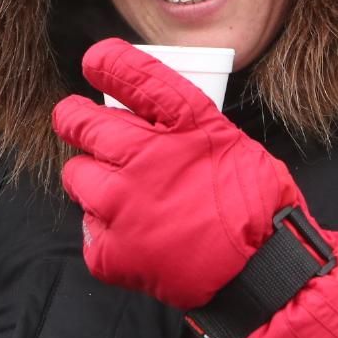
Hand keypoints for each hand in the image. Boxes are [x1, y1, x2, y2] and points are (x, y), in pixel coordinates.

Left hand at [54, 38, 337, 337]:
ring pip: (76, 175)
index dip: (105, 63)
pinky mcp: (110, 249)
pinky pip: (88, 229)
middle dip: (74, 120)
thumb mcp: (230, 142)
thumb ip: (184, 127)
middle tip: (77, 124)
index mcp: (182, 123)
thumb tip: (144, 116)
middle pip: (79, 122)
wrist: (262, 274)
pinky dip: (106, 232)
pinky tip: (135, 236)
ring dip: (91, 179)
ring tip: (120, 193)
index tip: (94, 62)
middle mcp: (142, 156)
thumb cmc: (257, 209)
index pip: (129, 74)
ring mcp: (120, 204)